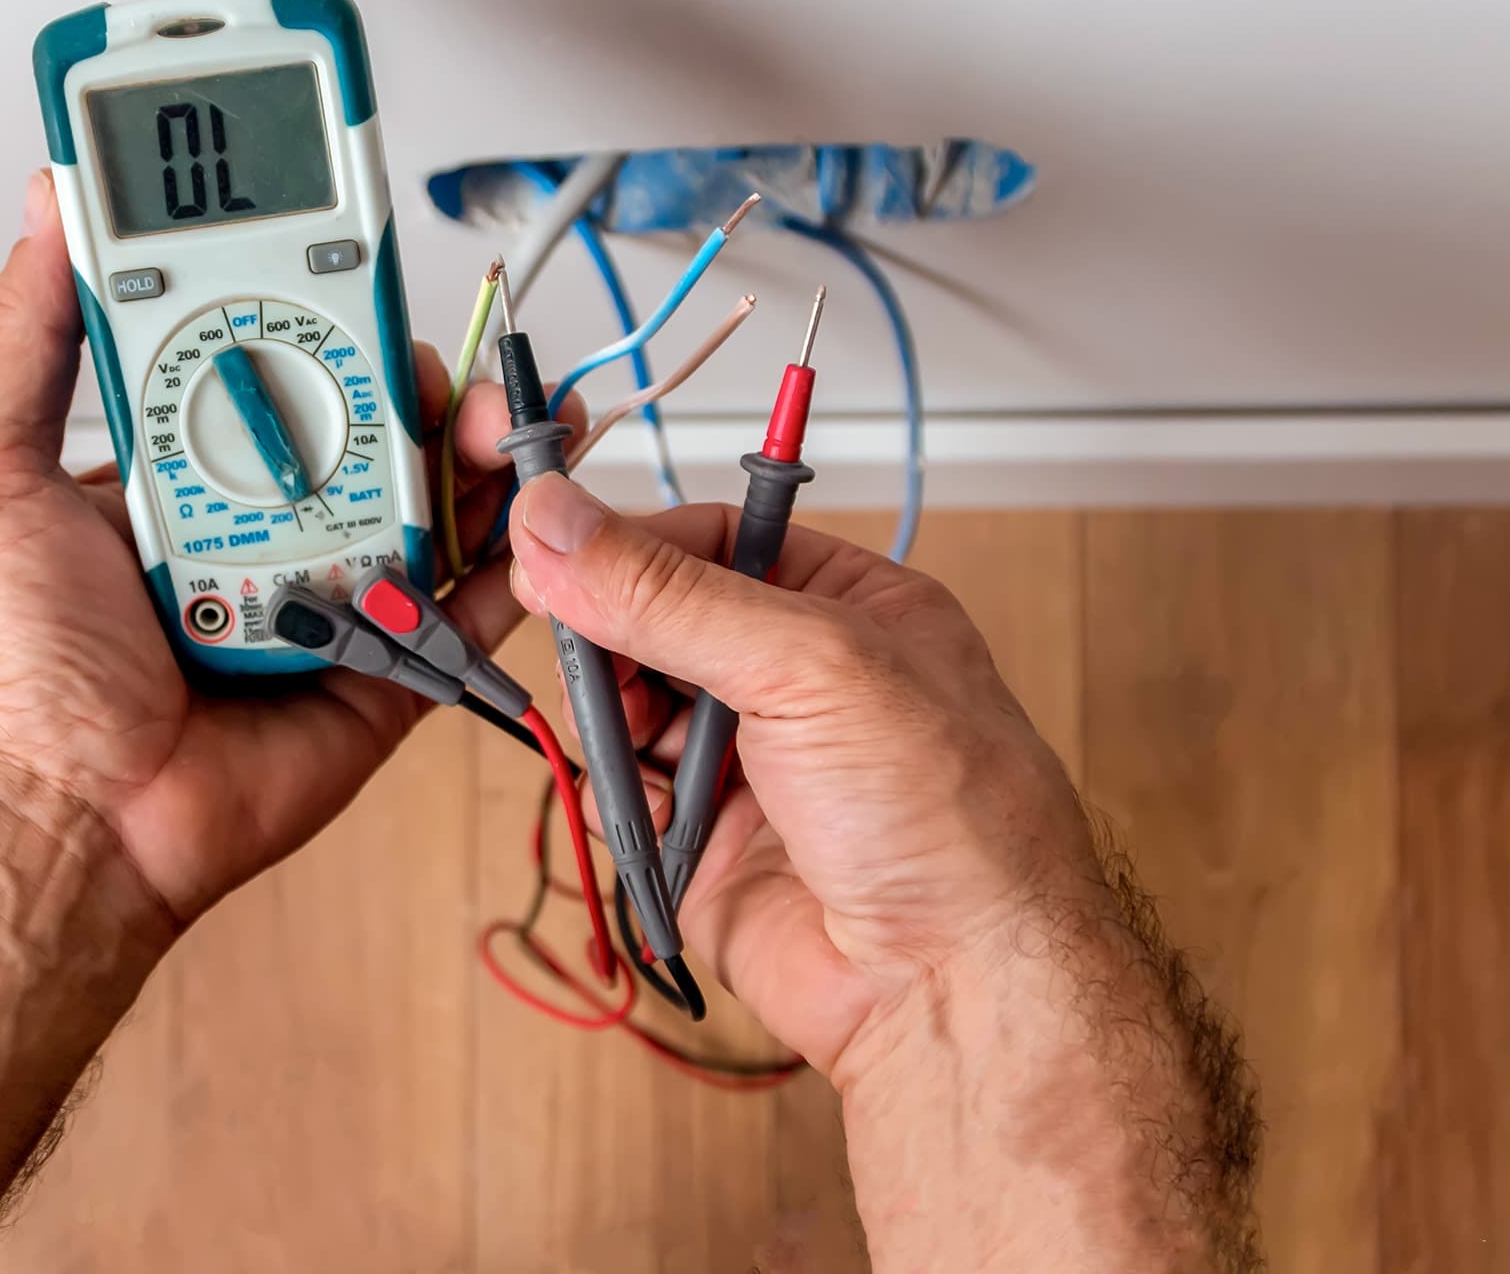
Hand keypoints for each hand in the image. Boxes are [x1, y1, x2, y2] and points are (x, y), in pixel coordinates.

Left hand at [0, 171, 542, 931]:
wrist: (76, 816)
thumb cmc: (23, 666)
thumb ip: (25, 337)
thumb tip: (48, 207)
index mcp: (187, 463)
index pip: (271, 356)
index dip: (320, 306)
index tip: (356, 259)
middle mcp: (268, 515)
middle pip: (373, 418)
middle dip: (421, 375)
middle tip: (428, 365)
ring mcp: (335, 589)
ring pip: (433, 497)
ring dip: (477, 450)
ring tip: (491, 429)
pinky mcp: (387, 666)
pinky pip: (468, 606)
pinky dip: (514, 561)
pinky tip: (531, 517)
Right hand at [504, 473, 1100, 1077]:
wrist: (956, 987)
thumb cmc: (947, 820)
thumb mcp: (807, 664)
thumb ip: (669, 595)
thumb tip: (556, 522)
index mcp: (849, 609)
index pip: (713, 540)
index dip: (631, 545)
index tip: (553, 552)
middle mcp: (801, 682)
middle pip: (658, 622)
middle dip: (614, 637)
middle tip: (589, 656)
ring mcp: (754, 764)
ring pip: (633, 708)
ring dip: (614, 718)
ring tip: (629, 738)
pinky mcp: (712, 845)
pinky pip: (630, 798)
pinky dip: (621, 799)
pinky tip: (652, 808)